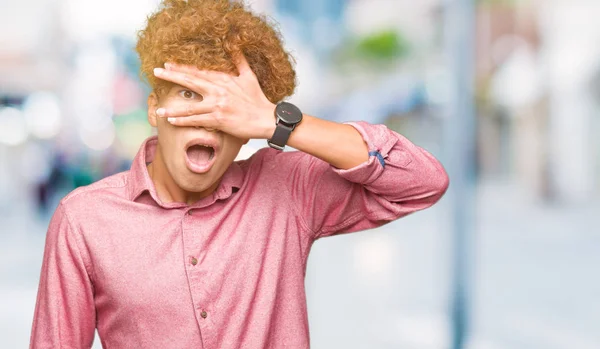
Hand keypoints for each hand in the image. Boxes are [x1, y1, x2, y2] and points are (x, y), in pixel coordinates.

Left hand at [153, 54, 276, 139]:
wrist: (266, 118)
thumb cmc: (258, 99)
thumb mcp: (249, 76)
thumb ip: (240, 61)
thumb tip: (235, 44)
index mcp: (224, 79)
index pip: (200, 71)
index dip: (183, 67)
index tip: (168, 63)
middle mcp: (218, 91)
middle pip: (191, 81)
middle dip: (172, 76)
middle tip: (156, 72)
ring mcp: (217, 106)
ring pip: (190, 106)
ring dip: (173, 108)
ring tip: (159, 109)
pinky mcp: (219, 120)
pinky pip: (197, 120)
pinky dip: (184, 121)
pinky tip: (172, 122)